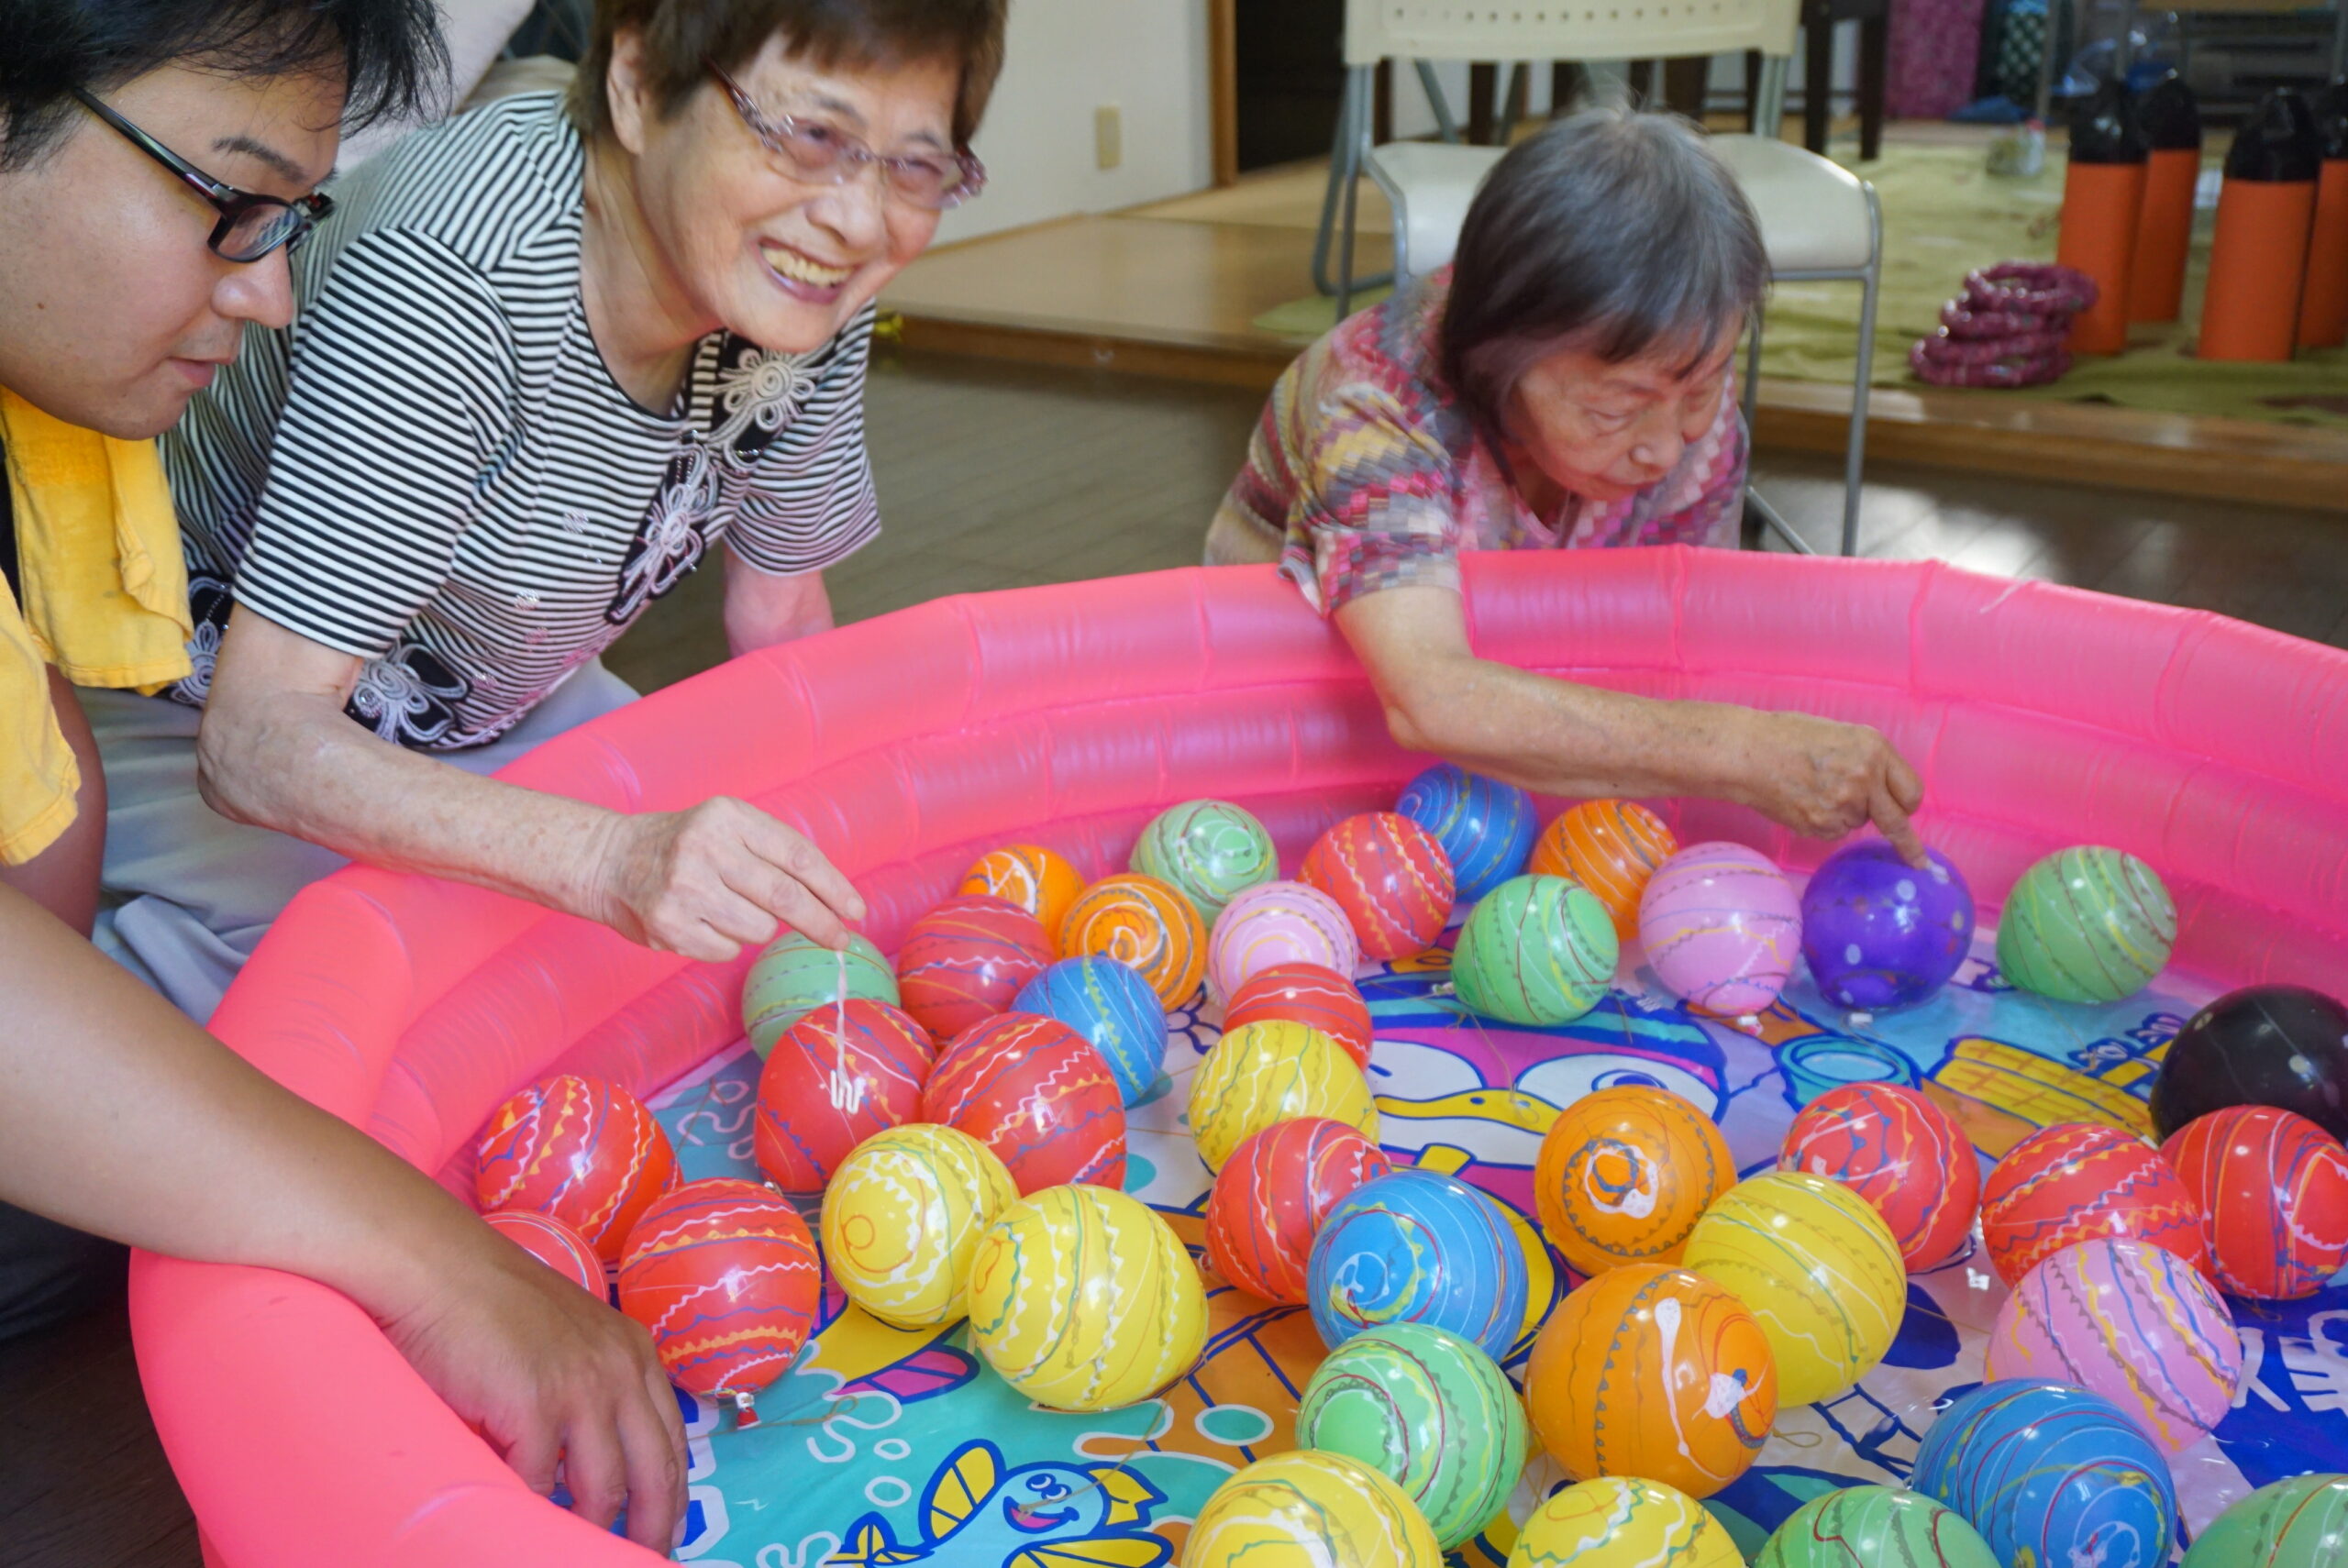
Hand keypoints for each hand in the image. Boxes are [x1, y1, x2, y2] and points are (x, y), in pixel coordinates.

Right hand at [378, 1234, 686, 1550]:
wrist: (438, 1267)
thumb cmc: (490, 1303)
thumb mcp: (567, 1337)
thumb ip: (590, 1384)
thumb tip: (590, 1458)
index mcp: (634, 1352)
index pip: (671, 1437)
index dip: (673, 1489)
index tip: (670, 1527)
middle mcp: (620, 1371)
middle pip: (655, 1471)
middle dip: (655, 1527)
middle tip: (648, 1559)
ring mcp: (581, 1389)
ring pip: (605, 1489)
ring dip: (597, 1531)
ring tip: (587, 1554)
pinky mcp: (535, 1407)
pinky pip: (542, 1484)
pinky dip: (536, 1511)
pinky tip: (529, 1524)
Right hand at [590, 797, 866, 960]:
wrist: (608, 860)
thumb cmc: (684, 845)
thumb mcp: (726, 826)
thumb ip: (773, 852)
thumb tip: (832, 899)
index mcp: (728, 816)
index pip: (797, 855)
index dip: (833, 887)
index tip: (855, 911)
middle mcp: (706, 849)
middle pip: (785, 897)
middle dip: (821, 923)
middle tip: (840, 940)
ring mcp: (684, 889)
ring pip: (759, 928)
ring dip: (760, 927)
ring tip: (729, 908)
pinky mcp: (668, 926)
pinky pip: (728, 949)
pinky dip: (727, 942)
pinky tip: (703, 921)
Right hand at [1741, 711, 1927, 865]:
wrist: (1748, 752)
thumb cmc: (1788, 737)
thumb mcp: (1841, 735)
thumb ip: (1868, 761)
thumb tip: (1883, 790)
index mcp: (1875, 750)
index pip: (1911, 790)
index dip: (1906, 803)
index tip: (1910, 815)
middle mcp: (1866, 778)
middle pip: (1896, 822)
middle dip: (1908, 846)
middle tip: (1917, 862)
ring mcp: (1844, 804)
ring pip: (1856, 822)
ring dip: (1844, 814)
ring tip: (1814, 789)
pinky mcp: (1822, 825)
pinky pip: (1834, 831)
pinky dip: (1823, 822)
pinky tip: (1803, 801)